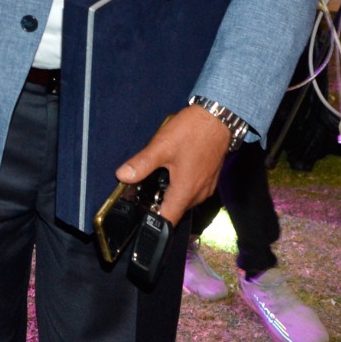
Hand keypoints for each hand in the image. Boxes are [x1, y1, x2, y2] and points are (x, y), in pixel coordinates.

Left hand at [113, 104, 229, 224]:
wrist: (218, 118)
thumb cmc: (191, 132)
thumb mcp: (161, 147)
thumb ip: (141, 164)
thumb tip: (122, 176)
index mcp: (186, 191)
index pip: (169, 220)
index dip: (153, 223)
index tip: (140, 218)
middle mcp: (199, 194)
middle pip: (175, 210)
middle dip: (159, 203)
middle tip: (143, 189)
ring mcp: (207, 187)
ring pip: (184, 199)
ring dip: (170, 193)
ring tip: (157, 175)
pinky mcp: (210, 178)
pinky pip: (192, 190)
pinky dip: (180, 185)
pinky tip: (172, 169)